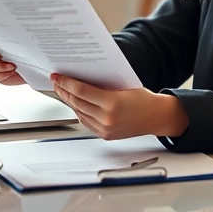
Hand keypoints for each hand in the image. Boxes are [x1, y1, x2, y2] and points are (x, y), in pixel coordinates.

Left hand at [52, 74, 188, 139]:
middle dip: (64, 91)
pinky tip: (74, 103)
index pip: (81, 91)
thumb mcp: (123, 85)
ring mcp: (105, 128)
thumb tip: (80, 77)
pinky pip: (85, 121)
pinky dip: (78, 111)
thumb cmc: (143, 99)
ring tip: (63, 91)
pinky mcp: (104, 135)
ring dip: (69, 101)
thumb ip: (102, 84)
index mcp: (112, 103)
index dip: (66, 82)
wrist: (156, 117)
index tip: (57, 76)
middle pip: (77, 102)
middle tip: (56, 81)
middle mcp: (107, 118)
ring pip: (78, 112)